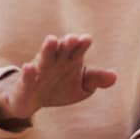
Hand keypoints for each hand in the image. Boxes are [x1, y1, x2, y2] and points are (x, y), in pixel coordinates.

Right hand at [0, 34, 116, 127]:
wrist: (31, 100)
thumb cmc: (59, 88)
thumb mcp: (81, 87)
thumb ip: (96, 80)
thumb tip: (114, 77)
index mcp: (70, 60)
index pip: (78, 50)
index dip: (82, 45)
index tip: (87, 39)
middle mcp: (54, 62)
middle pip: (61, 50)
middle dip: (66, 44)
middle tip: (72, 38)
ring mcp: (39, 71)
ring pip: (44, 59)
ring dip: (47, 49)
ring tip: (52, 40)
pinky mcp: (25, 83)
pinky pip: (27, 77)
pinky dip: (28, 72)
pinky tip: (28, 67)